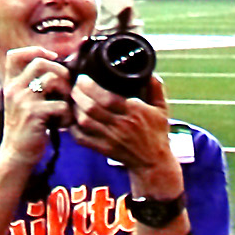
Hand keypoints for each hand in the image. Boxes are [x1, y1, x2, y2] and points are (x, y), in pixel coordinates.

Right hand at [0, 47, 73, 168]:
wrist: (16, 155)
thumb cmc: (25, 128)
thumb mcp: (21, 103)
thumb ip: (31, 85)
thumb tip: (57, 68)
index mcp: (10, 85)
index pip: (15, 55)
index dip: (36, 51)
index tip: (52, 59)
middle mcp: (14, 89)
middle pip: (40, 62)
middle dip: (60, 72)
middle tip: (65, 89)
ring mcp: (23, 101)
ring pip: (53, 79)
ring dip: (66, 92)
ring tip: (65, 107)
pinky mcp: (34, 114)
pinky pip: (61, 104)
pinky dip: (67, 115)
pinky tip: (62, 123)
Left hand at [69, 74, 179, 188]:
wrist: (153, 162)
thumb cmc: (156, 133)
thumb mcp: (161, 109)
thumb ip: (156, 89)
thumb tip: (150, 72)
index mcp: (134, 112)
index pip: (108, 98)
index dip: (91, 87)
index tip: (84, 78)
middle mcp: (120, 125)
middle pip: (91, 108)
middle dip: (78, 94)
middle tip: (75, 85)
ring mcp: (110, 138)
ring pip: (84, 121)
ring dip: (75, 108)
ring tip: (73, 99)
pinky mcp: (103, 149)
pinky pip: (82, 138)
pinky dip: (73, 127)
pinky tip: (72, 118)